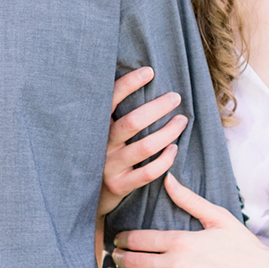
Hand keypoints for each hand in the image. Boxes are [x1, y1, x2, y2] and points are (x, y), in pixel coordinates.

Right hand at [99, 68, 186, 220]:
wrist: (87, 196)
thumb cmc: (103, 154)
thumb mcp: (100, 131)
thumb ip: (114, 113)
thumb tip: (142, 79)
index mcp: (96, 126)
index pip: (111, 99)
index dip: (129, 84)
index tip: (149, 71)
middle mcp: (101, 144)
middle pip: (133, 122)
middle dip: (158, 107)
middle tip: (175, 98)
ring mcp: (110, 166)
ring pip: (145, 147)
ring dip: (168, 132)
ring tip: (181, 120)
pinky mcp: (120, 185)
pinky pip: (148, 173)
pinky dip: (165, 160)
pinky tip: (174, 149)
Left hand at [113, 170, 268, 267]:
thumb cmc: (244, 246)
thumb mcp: (218, 217)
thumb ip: (188, 199)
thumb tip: (168, 178)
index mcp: (181, 241)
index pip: (138, 239)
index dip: (122, 239)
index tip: (118, 239)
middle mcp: (176, 266)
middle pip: (133, 262)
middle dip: (119, 258)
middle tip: (114, 257)